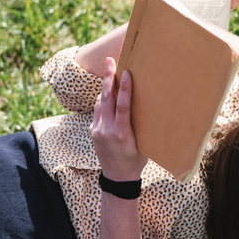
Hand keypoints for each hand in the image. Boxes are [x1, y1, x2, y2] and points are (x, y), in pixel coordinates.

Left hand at [91, 57, 147, 181]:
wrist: (117, 177)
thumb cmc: (136, 160)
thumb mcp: (143, 143)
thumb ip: (139, 126)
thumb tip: (145, 106)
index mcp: (122, 133)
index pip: (123, 105)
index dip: (125, 88)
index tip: (126, 72)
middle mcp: (107, 129)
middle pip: (107, 98)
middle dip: (108, 78)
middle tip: (110, 61)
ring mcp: (97, 129)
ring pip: (100, 102)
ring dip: (105, 88)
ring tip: (109, 72)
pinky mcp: (93, 130)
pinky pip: (98, 111)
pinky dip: (103, 101)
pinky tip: (108, 94)